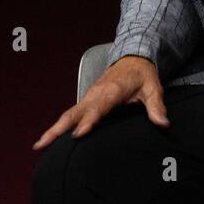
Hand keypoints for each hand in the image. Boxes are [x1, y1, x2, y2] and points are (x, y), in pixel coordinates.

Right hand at [32, 55, 168, 149]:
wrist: (133, 57)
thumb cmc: (142, 74)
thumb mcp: (153, 88)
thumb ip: (157, 107)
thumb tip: (164, 123)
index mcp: (111, 91)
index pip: (97, 109)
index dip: (87, 122)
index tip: (77, 135)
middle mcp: (96, 94)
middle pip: (74, 113)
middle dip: (57, 128)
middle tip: (42, 144)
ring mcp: (90, 96)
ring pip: (69, 114)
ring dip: (54, 128)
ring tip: (39, 145)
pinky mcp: (88, 100)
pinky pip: (72, 113)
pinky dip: (60, 124)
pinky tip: (51, 137)